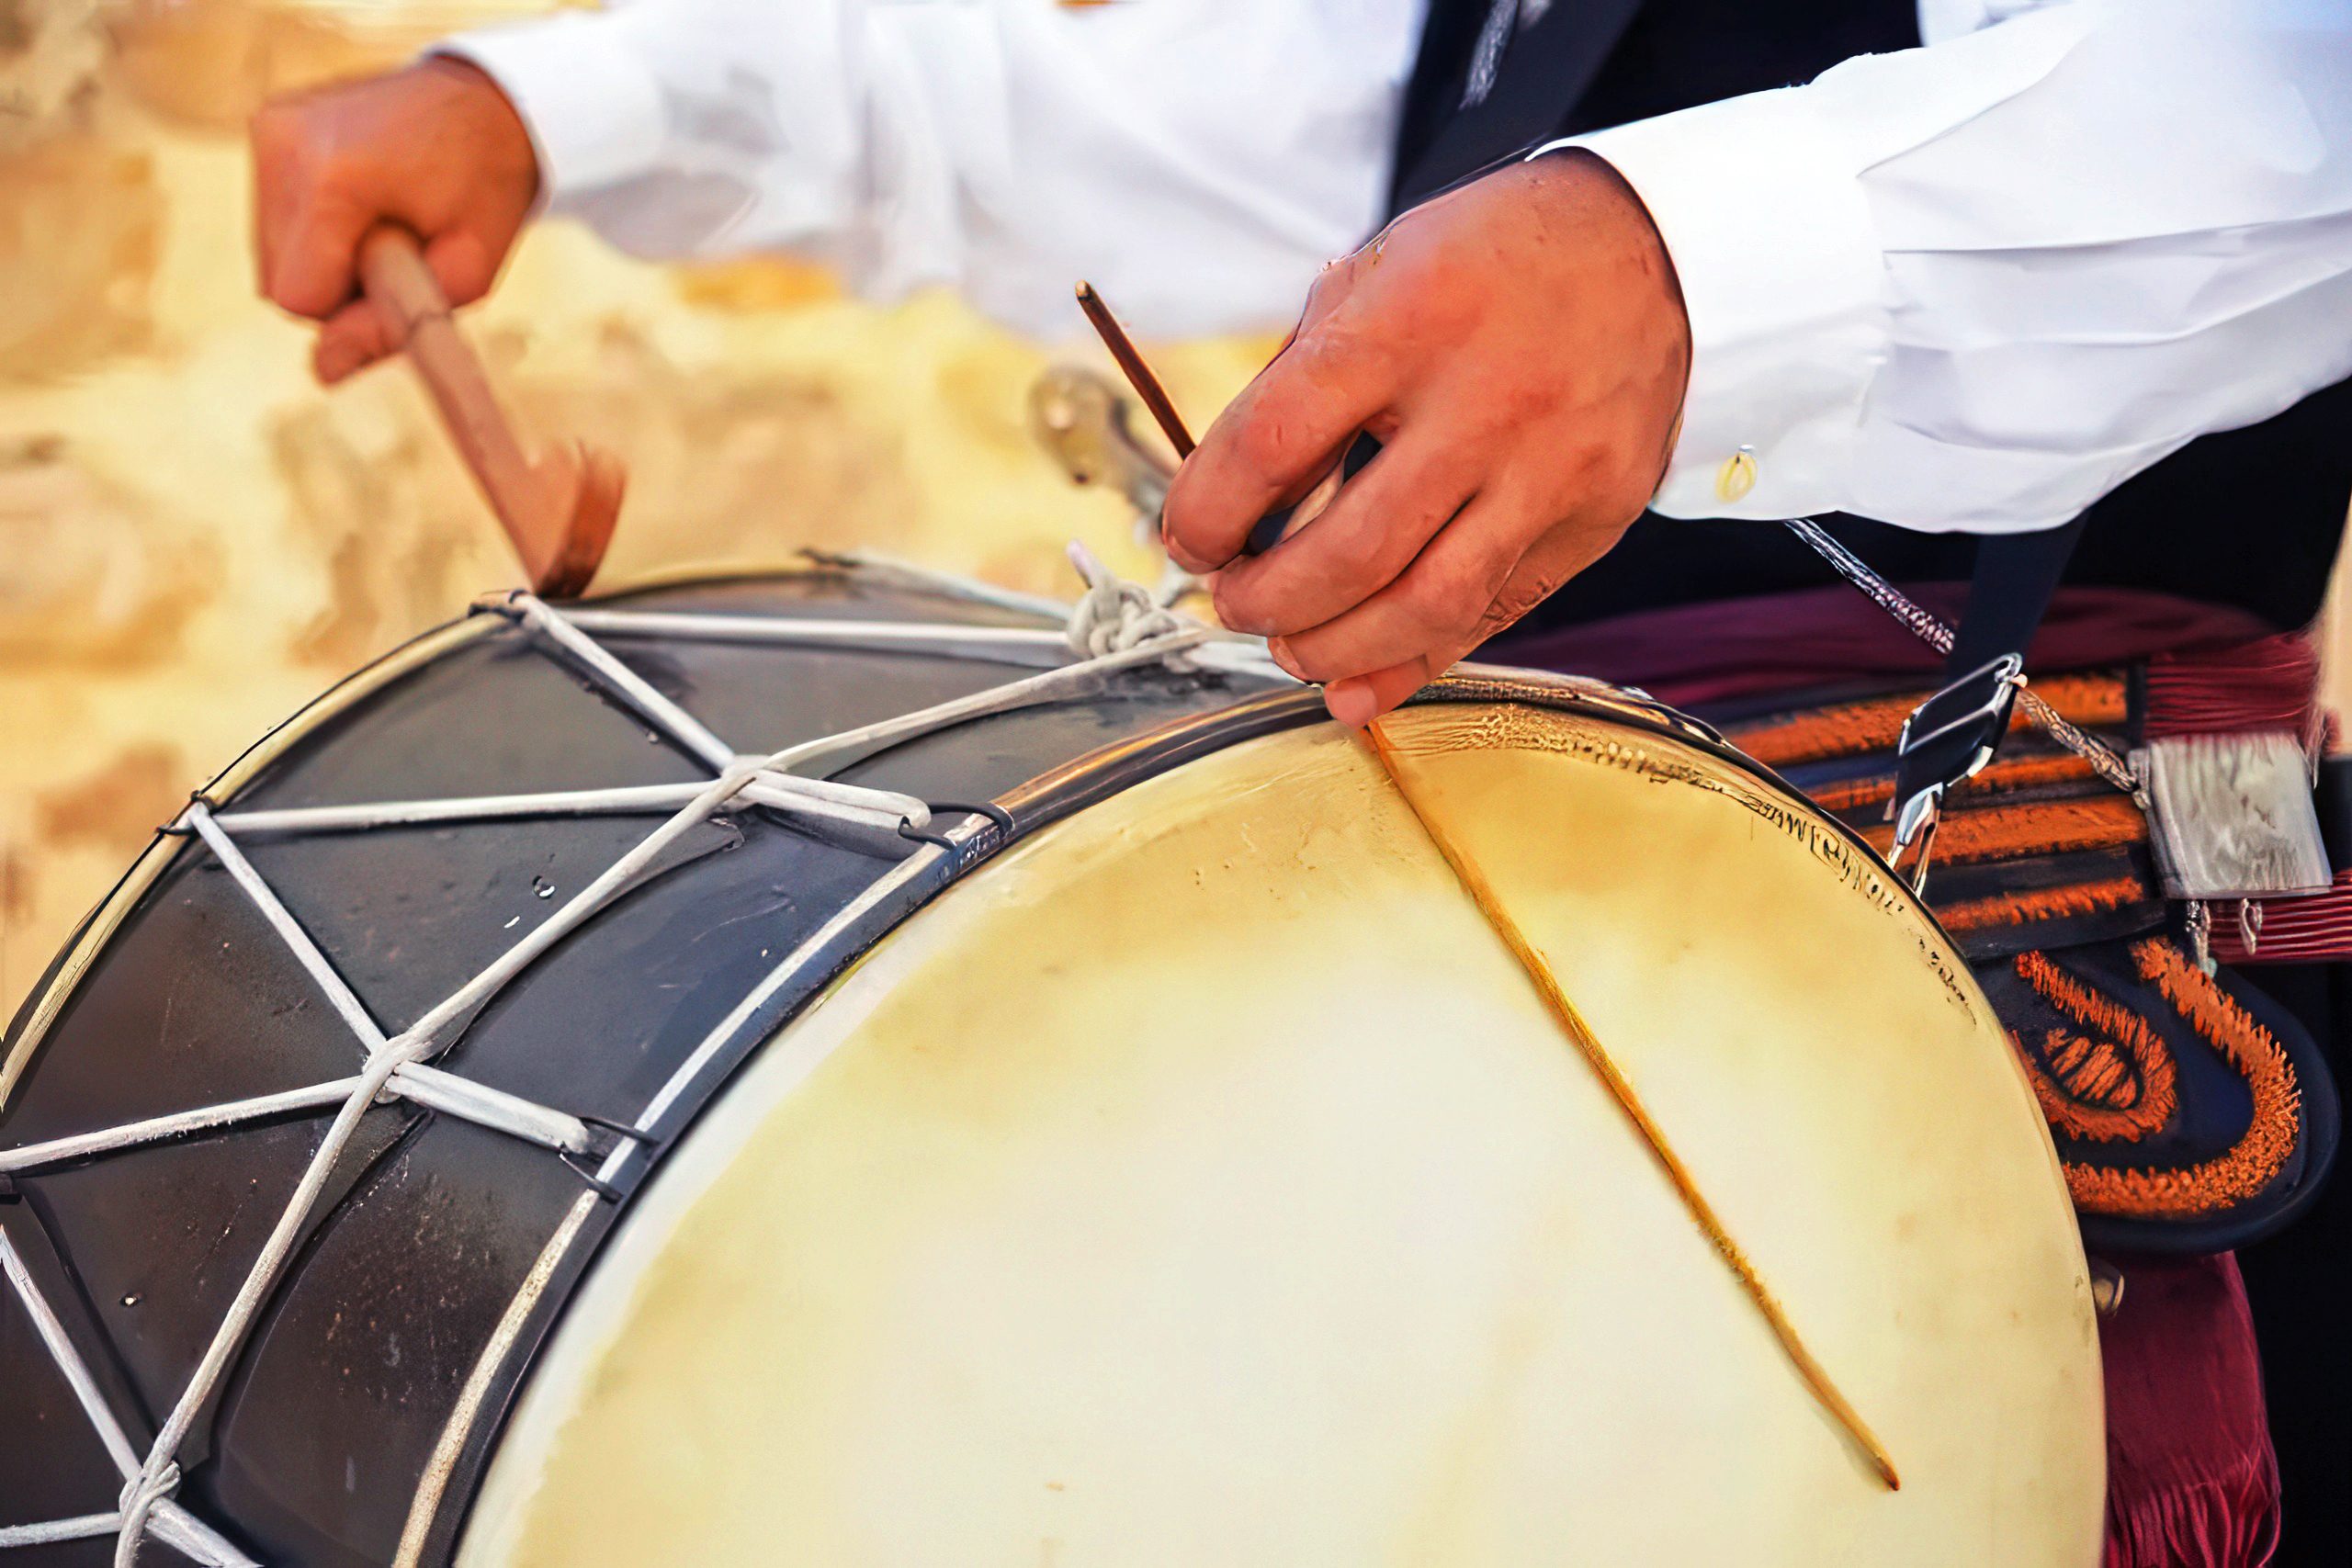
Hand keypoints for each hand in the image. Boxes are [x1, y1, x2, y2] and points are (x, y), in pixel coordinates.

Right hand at [251, 58, 540, 383]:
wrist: (489, 100)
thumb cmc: (486, 185)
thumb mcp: (465, 272)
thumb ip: (391, 327)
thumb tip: (322, 374)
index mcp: (330, 180)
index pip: (299, 300)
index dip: (351, 310)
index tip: (399, 276)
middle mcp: (283, 146)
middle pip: (277, 281)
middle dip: (335, 286)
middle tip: (397, 247)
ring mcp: (269, 129)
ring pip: (270, 253)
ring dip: (324, 257)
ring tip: (382, 219)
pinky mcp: (266, 125)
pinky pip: (272, 214)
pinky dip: (313, 225)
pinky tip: (360, 198)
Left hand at [1162, 151, 1689, 726]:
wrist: (1650, 250)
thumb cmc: (1491, 261)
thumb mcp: (1379, 271)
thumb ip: (1303, 377)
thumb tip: (1226, 497)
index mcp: (1408, 323)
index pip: (1273, 444)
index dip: (1208, 509)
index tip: (1186, 537)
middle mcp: (1484, 404)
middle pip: (1347, 551)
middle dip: (1264, 600)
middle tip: (1232, 603)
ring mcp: (1547, 471)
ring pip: (1424, 605)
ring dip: (1335, 649)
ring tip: (1290, 648)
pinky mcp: (1591, 520)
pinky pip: (1492, 615)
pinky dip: (1414, 665)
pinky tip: (1359, 686)